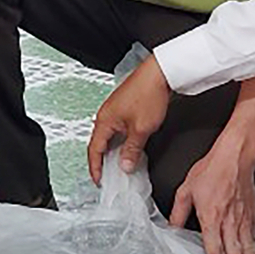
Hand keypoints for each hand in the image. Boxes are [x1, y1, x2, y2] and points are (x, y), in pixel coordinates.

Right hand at [86, 54, 171, 185]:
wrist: (160, 73)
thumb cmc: (149, 93)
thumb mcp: (141, 129)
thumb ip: (132, 150)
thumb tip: (125, 165)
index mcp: (104, 120)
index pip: (94, 150)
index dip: (96, 168)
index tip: (99, 180)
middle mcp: (106, 114)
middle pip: (100, 143)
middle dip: (103, 161)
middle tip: (109, 175)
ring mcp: (115, 110)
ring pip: (110, 136)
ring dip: (114, 151)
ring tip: (122, 163)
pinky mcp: (124, 106)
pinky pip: (118, 129)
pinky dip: (121, 141)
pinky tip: (131, 146)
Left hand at [169, 131, 254, 253]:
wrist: (236, 156)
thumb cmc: (212, 170)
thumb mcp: (187, 189)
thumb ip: (178, 212)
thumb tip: (172, 227)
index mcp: (211, 217)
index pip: (213, 246)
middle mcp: (229, 221)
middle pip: (234, 251)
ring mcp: (243, 218)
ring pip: (247, 246)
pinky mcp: (252, 213)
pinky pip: (253, 234)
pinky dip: (253, 246)